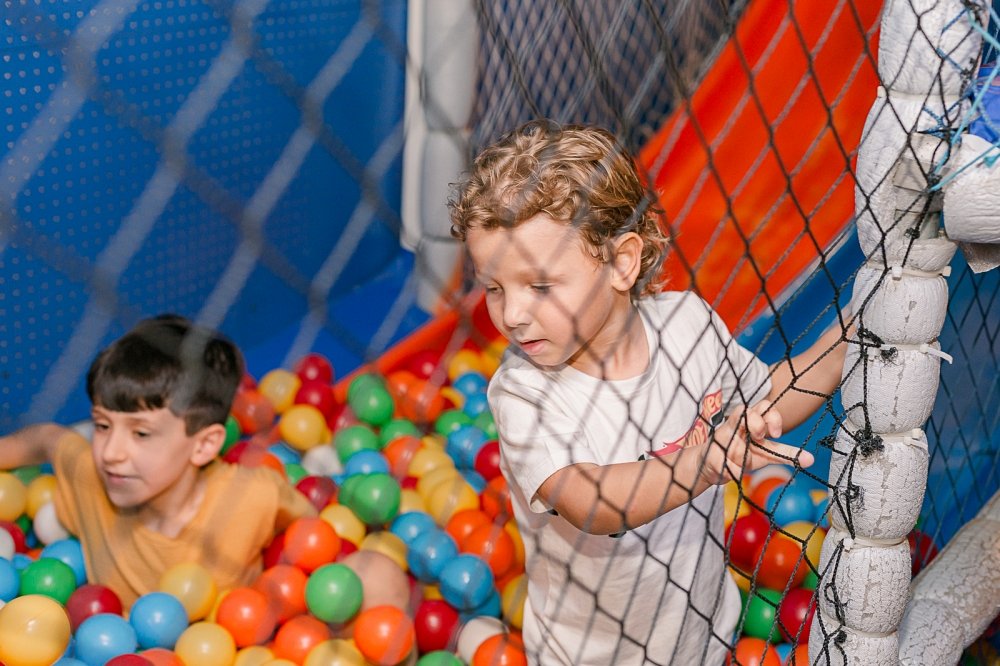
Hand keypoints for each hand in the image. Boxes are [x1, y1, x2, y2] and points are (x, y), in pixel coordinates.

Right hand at [697, 400, 813, 485]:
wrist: (713, 467)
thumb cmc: (741, 455)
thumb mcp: (766, 454)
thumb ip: (786, 454)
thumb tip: (811, 460)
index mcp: (750, 422)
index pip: (763, 407)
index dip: (772, 417)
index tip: (777, 434)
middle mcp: (735, 425)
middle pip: (743, 411)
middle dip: (755, 423)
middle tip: (761, 437)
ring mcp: (721, 437)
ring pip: (731, 432)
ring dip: (741, 451)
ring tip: (744, 459)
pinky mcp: (711, 454)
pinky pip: (724, 461)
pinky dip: (732, 469)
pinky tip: (734, 472)